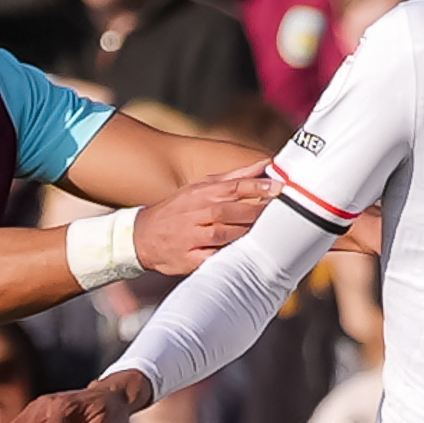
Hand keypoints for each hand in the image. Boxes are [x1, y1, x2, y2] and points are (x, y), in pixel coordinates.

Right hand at [130, 165, 277, 273]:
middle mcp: (197, 213)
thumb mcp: (201, 187)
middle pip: (231, 210)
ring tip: (267, 233)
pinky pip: (212, 257)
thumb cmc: (179, 210)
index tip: (279, 187)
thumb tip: (264, 164)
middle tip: (281, 213)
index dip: (258, 187)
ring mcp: (192, 237)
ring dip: (246, 232)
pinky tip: (243, 255)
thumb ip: (234, 177)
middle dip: (257, 212)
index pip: (233, 187)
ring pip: (224, 234)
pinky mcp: (189, 258)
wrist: (142, 236)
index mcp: (202, 194)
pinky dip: (227, 255)